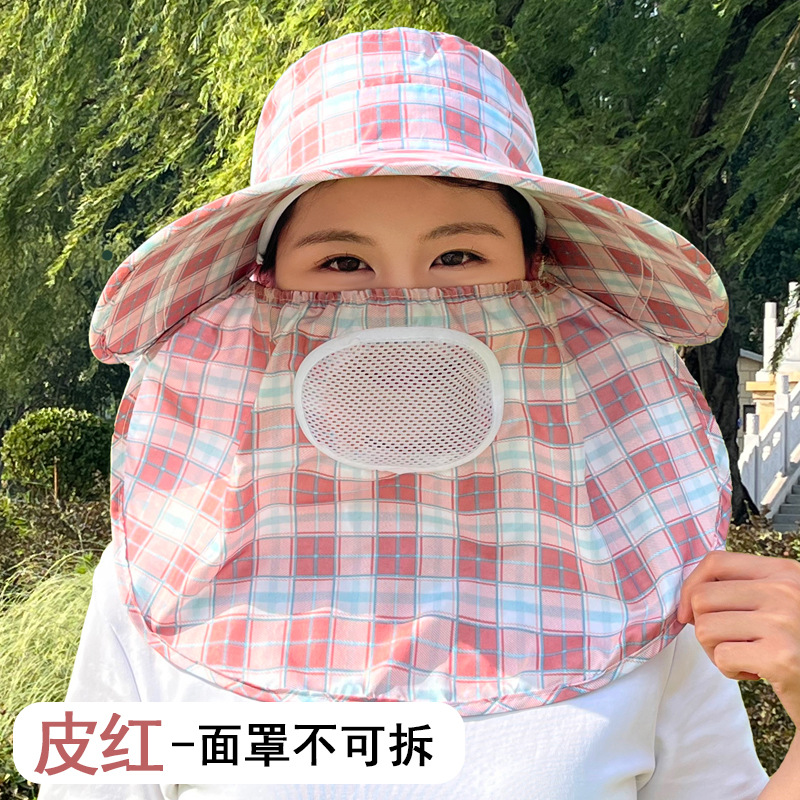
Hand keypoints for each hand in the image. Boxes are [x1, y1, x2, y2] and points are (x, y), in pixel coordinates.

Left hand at [677, 550, 799, 725]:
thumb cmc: (792, 644)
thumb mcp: (776, 603)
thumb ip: (739, 589)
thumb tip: (686, 599)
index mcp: (784, 571)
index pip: (716, 562)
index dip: (691, 586)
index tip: (689, 611)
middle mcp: (786, 591)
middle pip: (702, 597)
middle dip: (703, 626)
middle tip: (729, 642)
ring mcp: (784, 622)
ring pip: (706, 628)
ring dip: (715, 650)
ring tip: (744, 656)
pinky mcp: (781, 657)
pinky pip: (722, 656)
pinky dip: (729, 669)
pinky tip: (755, 672)